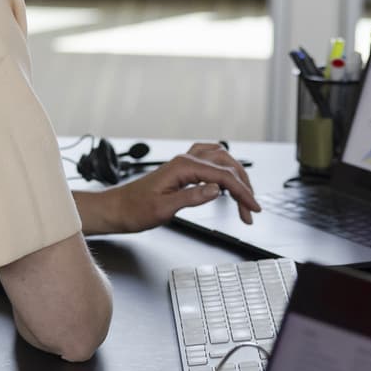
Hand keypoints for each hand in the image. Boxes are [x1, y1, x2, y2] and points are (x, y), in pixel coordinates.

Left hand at [101, 143, 260, 232]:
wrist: (116, 209)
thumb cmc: (134, 210)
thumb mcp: (163, 209)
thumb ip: (191, 197)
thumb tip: (216, 190)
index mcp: (182, 167)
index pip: (223, 177)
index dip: (243, 193)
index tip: (253, 208)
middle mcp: (185, 160)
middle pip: (227, 166)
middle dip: (244, 186)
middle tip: (251, 209)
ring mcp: (183, 164)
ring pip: (221, 160)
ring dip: (236, 177)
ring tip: (244, 198)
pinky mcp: (181, 171)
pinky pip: (210, 162)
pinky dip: (224, 171)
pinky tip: (228, 183)